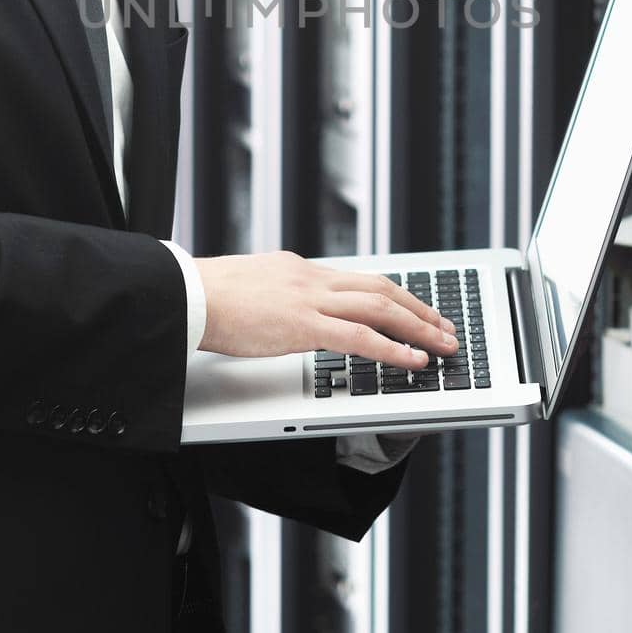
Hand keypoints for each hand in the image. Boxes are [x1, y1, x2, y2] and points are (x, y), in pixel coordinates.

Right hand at [194, 251, 458, 369]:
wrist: (187, 296)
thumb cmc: (208, 297)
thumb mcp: (254, 285)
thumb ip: (280, 296)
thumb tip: (289, 310)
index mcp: (301, 270)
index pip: (359, 280)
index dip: (394, 296)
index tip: (415, 310)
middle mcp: (312, 278)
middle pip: (381, 288)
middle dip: (419, 309)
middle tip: (444, 327)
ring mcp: (310, 299)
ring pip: (380, 307)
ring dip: (418, 327)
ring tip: (442, 346)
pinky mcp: (303, 325)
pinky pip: (360, 337)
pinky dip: (393, 349)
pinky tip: (412, 362)